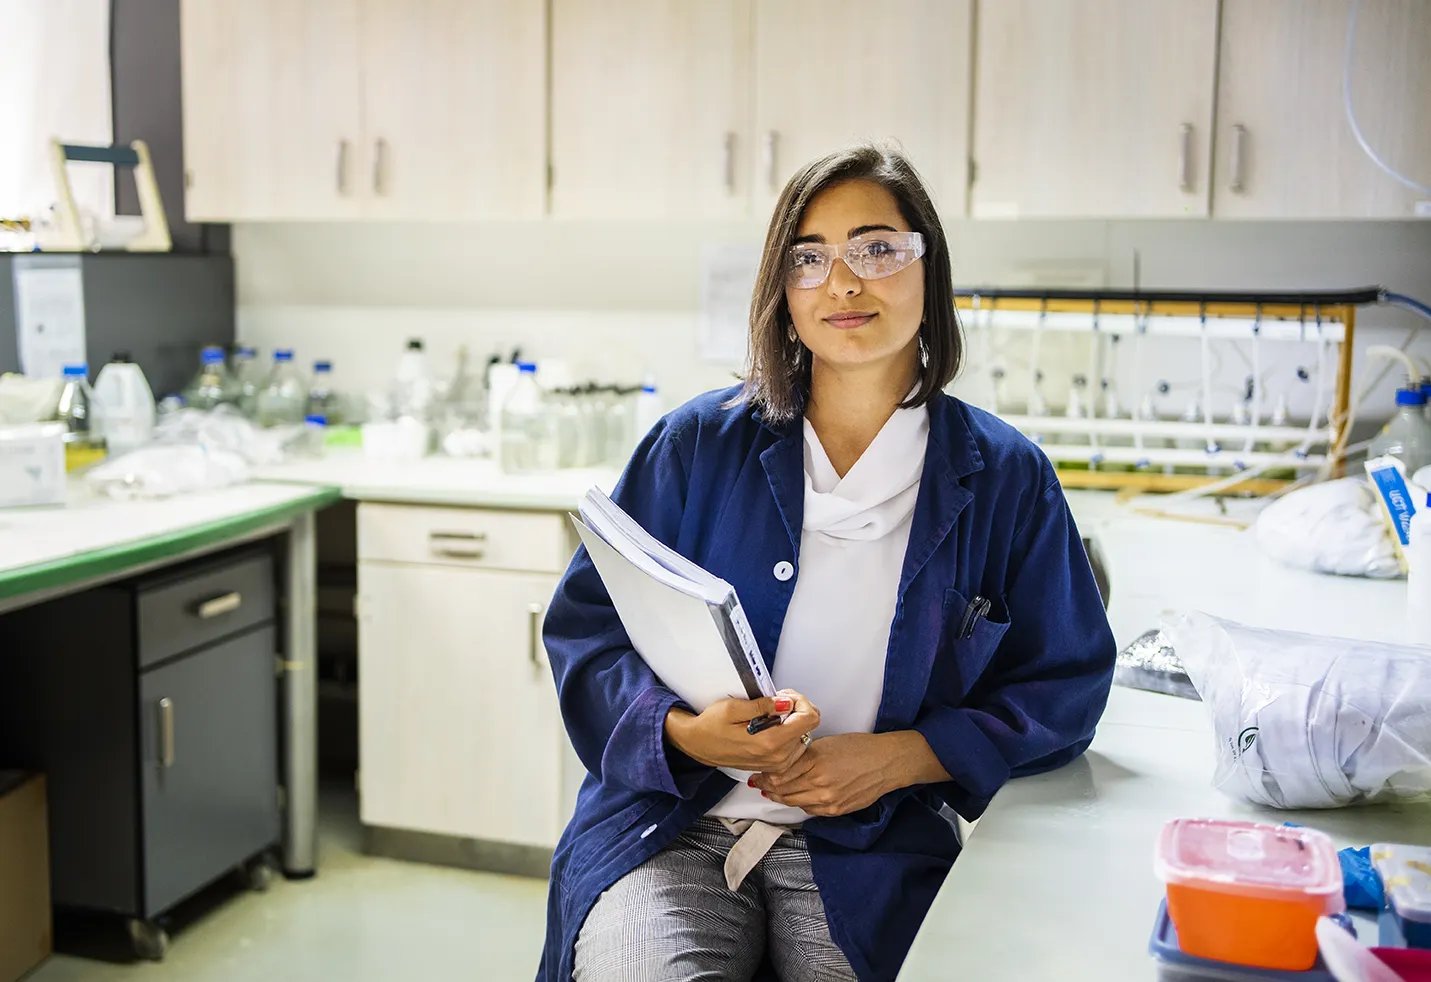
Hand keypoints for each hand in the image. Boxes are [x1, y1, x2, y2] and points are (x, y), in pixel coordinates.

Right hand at [664, 689, 819, 772]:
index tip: (785, 696)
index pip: (810, 719)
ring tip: (771, 714)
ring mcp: (777, 764)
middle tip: (775, 701)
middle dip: (796, 709)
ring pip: (804, 736)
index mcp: (770, 742)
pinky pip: (795, 746)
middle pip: (809, 727)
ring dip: (793, 721)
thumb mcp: (733, 708)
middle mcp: (777, 757)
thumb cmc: (711, 726)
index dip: (801, 702)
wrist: (698, 744)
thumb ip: (763, 705)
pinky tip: (771, 726)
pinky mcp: (774, 766)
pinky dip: (788, 733)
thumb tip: (786, 703)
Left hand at [749, 732, 902, 816]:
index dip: (766, 774)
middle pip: (782, 790)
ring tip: (771, 791)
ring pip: (793, 802)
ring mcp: (827, 799)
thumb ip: (804, 755)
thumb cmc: (860, 748)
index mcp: (815, 761)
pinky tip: (794, 797)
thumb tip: (785, 762)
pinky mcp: (835, 810)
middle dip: (767, 786)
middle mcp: (820, 783)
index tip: (759, 771)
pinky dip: (798, 803)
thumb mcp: (827, 743)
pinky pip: (809, 809)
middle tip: (758, 782)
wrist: (886, 763)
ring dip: (780, 797)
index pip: (780, 773)